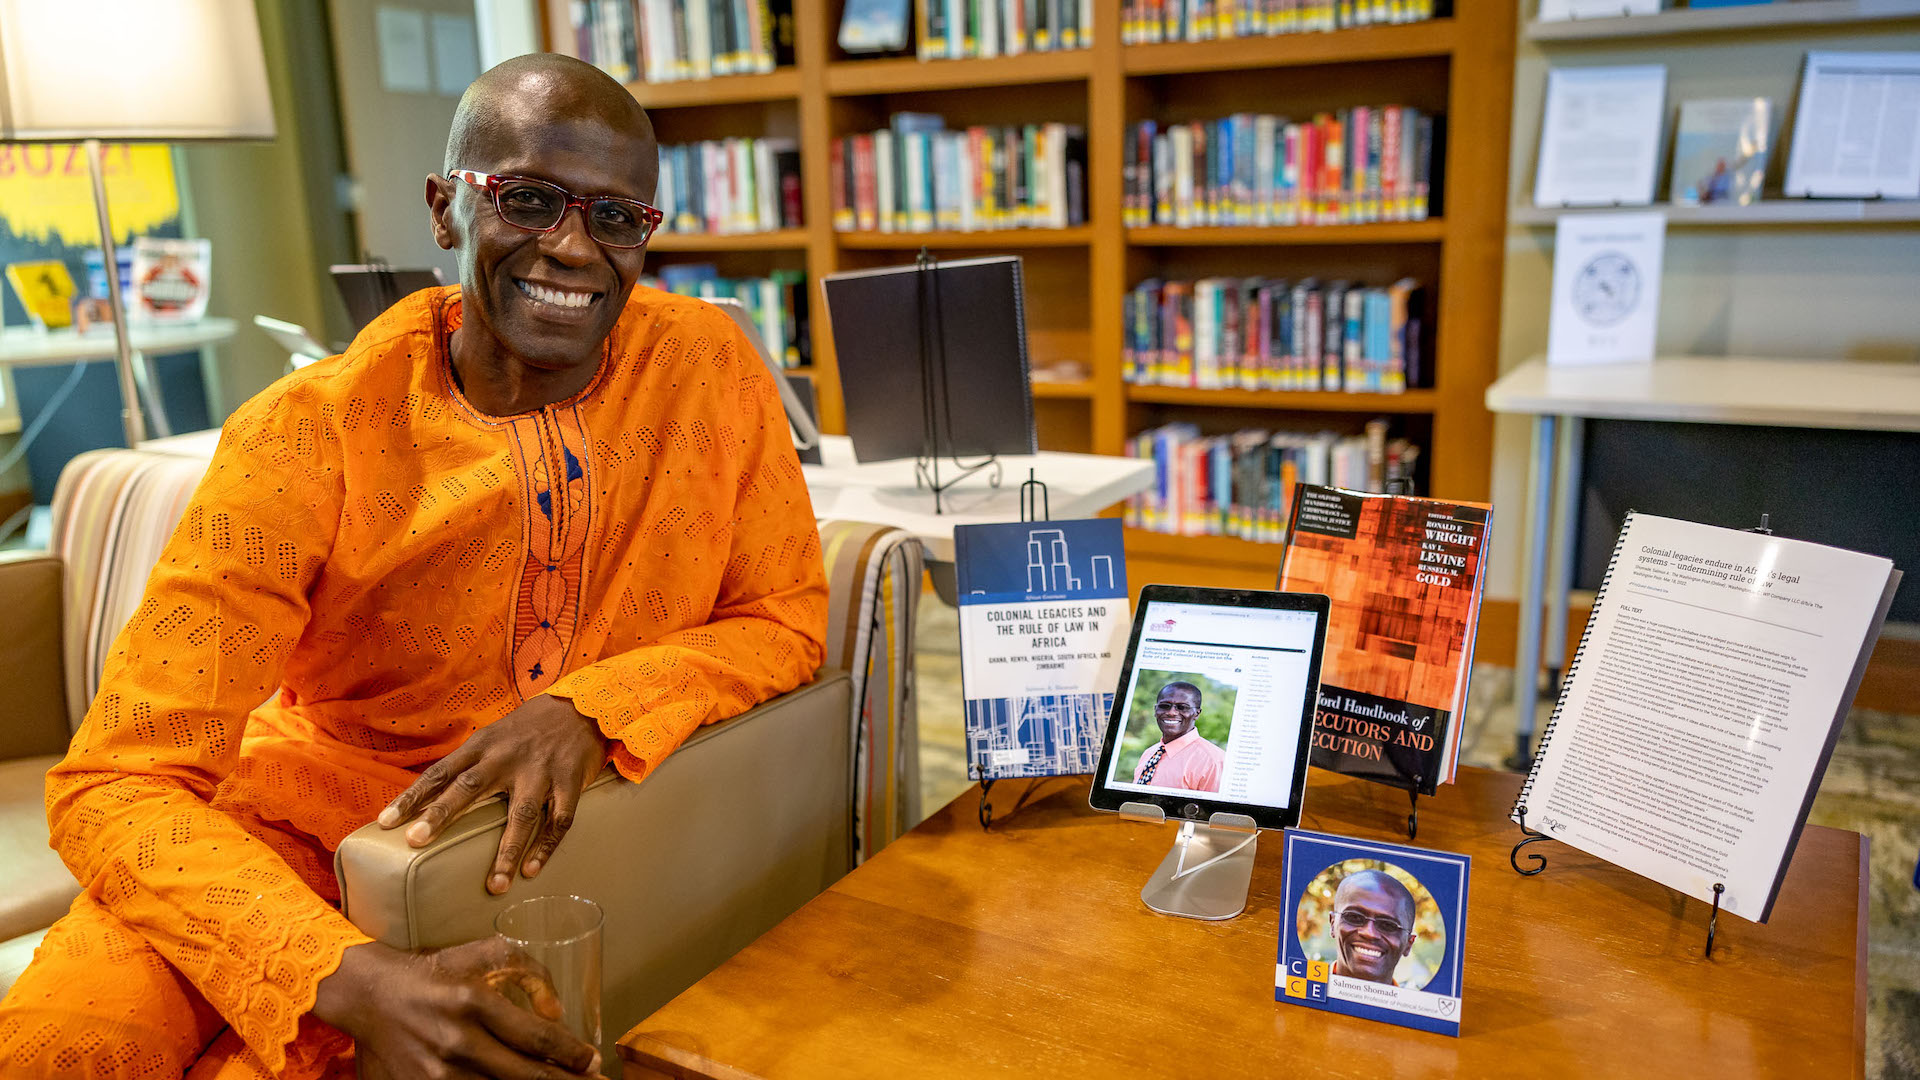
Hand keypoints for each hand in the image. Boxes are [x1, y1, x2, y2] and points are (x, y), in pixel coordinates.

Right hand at [314, 939, 599, 1079]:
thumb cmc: (433, 972)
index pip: (536, 1037)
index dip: (571, 1054)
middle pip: (525, 1075)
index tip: (592, 1061)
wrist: (368, 994)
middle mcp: (457, 1041)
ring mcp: (436, 1072)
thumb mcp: (482, 954)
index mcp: (474, 1002)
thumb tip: (557, 1011)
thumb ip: (528, 971)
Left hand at [379, 695, 609, 893]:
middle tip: (415, 842)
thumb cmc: (529, 729)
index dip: (411, 796)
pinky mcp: (569, 782)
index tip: (385, 821)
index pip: (440, 772)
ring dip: (507, 852)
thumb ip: (468, 764)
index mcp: (483, 745)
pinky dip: (545, 848)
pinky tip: (532, 871)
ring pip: (521, 815)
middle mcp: (507, 757)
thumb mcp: (493, 737)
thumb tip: (431, 799)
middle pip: (469, 787)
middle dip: (441, 815)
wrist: (581, 707)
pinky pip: (559, 820)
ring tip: (495, 886)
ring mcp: (540, 771)